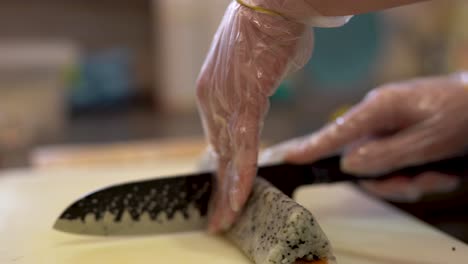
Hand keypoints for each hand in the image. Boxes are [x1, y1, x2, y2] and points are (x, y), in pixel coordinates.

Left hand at [196, 1, 349, 232]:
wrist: (271, 4)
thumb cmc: (266, 30)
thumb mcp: (254, 68)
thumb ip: (254, 92)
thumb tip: (263, 95)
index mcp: (212, 92)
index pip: (216, 140)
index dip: (220, 169)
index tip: (222, 189)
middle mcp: (212, 100)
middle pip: (216, 153)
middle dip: (217, 189)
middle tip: (218, 217)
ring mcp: (226, 101)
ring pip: (228, 155)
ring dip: (229, 190)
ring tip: (227, 218)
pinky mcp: (245, 101)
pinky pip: (244, 144)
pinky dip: (243, 171)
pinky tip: (241, 194)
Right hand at [260, 73, 467, 199]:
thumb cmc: (463, 112)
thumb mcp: (427, 140)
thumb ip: (385, 155)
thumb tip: (349, 165)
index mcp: (378, 109)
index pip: (335, 132)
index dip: (309, 147)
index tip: (286, 159)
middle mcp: (378, 118)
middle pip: (360, 161)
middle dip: (389, 180)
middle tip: (417, 182)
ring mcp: (389, 128)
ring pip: (379, 168)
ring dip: (408, 180)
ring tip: (438, 174)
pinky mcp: (400, 138)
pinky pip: (394, 166)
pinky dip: (417, 175)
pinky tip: (439, 170)